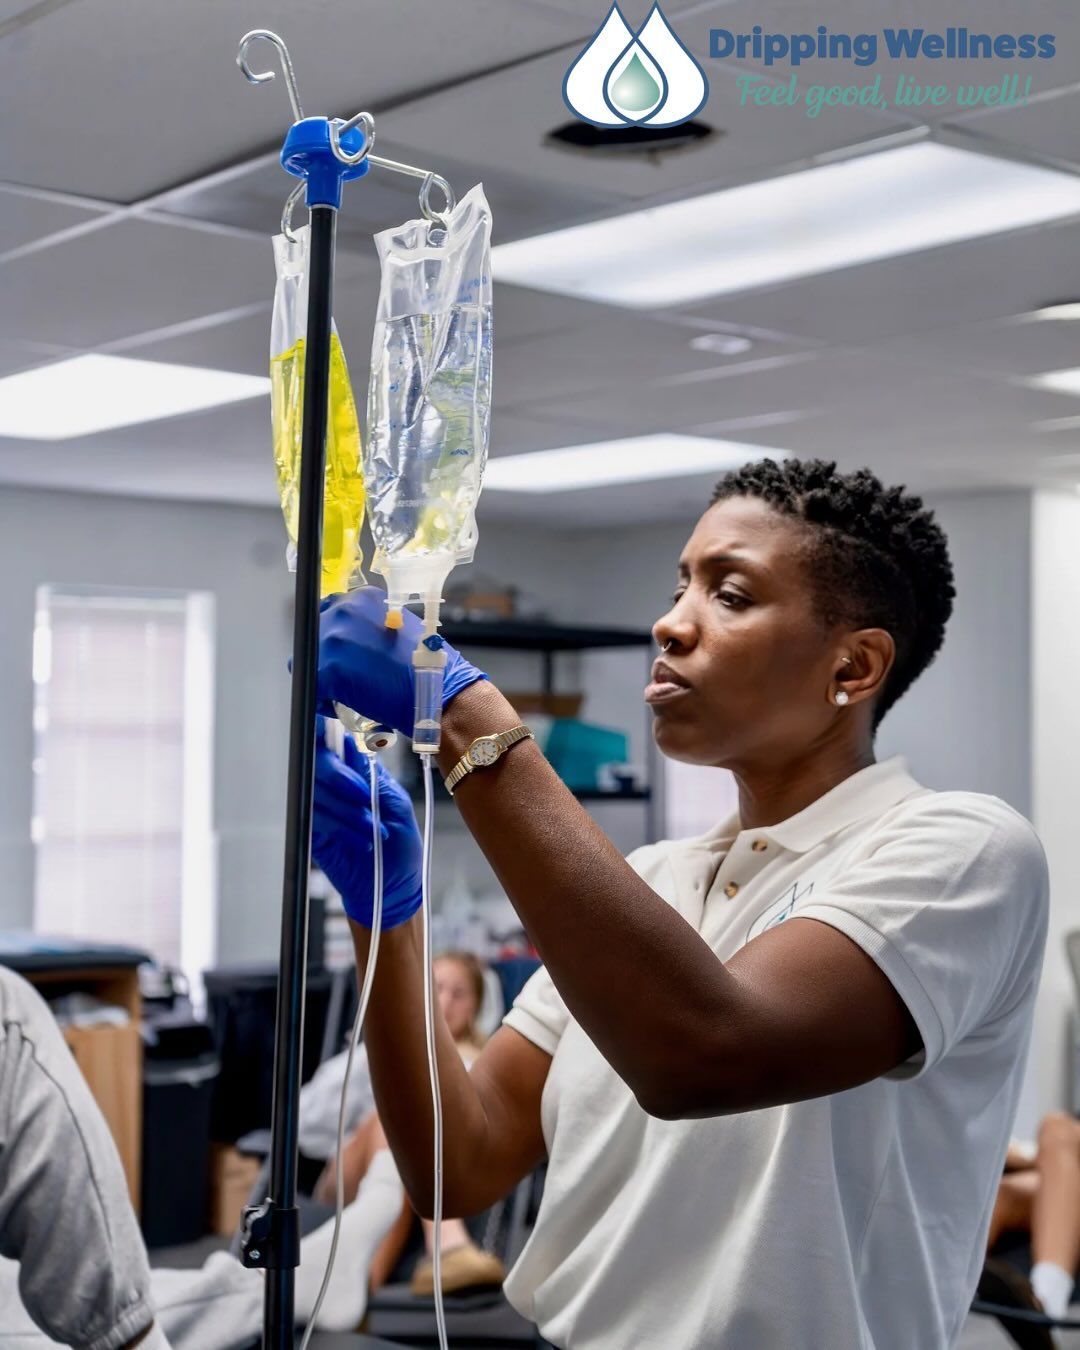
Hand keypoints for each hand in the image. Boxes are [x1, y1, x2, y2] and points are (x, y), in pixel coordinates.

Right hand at [312, 716, 422, 929]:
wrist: (392, 891)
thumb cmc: (401, 849)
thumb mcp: (397, 805)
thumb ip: (372, 776)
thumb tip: (353, 746)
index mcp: (358, 773)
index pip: (335, 742)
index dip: (332, 733)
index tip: (343, 742)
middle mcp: (336, 787)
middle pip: (316, 760)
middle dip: (340, 776)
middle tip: (364, 796)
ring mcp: (322, 809)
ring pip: (315, 791)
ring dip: (346, 809)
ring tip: (372, 828)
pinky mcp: (312, 833)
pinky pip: (314, 818)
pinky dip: (340, 827)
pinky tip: (361, 840)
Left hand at [318, 587, 486, 734]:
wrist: (436, 692)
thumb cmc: (427, 664)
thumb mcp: (398, 626)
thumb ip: (371, 625)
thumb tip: (354, 638)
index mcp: (363, 598)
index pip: (331, 609)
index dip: (333, 632)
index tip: (340, 649)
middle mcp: (344, 611)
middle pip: (315, 631)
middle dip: (326, 653)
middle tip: (344, 673)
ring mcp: (333, 640)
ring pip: (309, 660)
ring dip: (323, 675)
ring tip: (344, 691)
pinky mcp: (327, 670)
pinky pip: (312, 687)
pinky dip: (324, 700)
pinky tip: (343, 705)